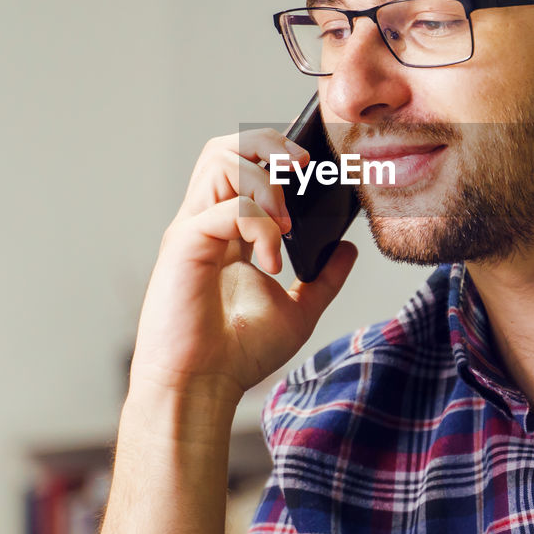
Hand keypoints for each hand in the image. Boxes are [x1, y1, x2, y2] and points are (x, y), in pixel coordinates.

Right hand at [127, 128, 357, 406]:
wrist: (202, 389)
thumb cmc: (236, 354)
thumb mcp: (297, 311)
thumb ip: (324, 278)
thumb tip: (348, 247)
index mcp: (227, 230)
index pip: (243, 162)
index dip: (277, 152)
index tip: (316, 169)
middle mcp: (206, 221)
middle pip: (226, 146)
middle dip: (270, 144)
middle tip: (304, 168)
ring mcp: (192, 230)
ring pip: (220, 161)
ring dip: (265, 183)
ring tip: (287, 223)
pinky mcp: (185, 245)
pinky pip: (226, 209)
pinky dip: (260, 225)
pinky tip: (272, 260)